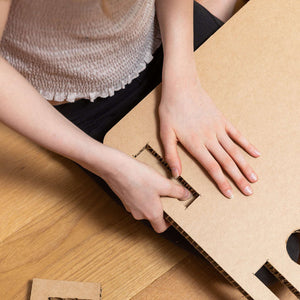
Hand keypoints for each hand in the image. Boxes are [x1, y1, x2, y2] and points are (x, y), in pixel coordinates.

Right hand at [83, 146, 192, 232]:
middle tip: (166, 196)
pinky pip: (136, 200)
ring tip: (155, 186)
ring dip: (150, 200)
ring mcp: (130, 207)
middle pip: (153, 217)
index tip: (173, 215)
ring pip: (144, 207)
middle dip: (160, 207)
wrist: (116, 168)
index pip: (161, 228)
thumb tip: (186, 195)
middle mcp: (139, 214)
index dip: (168, 224)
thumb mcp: (163, 183)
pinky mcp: (124, 198)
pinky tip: (143, 182)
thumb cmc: (138, 177)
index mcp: (151, 214)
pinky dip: (141, 194)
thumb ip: (177, 191)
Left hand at [159, 62, 260, 197]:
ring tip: (254, 178)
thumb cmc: (170, 110)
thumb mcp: (165, 133)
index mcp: (195, 144)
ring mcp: (217, 128)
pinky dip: (246, 144)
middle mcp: (209, 138)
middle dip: (238, 178)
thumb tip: (176, 174)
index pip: (211, 167)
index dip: (221, 182)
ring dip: (245, 165)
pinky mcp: (222, 120)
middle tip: (249, 191)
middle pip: (226, 162)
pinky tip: (256, 153)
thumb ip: (171, 155)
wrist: (181, 87)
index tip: (230, 194)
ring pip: (234, 150)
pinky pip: (237, 134)